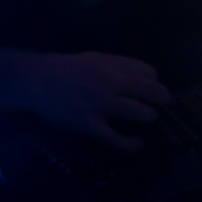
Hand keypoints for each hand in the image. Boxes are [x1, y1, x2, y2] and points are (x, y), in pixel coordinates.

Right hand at [24, 51, 168, 151]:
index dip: (154, 80)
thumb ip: (117, 65)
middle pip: (149, 90)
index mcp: (111, 65)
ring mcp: (99, 104)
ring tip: (149, 118)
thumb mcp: (95, 58)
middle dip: (162, 98)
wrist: (37, 81)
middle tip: (163, 102)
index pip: (148, 72)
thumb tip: (143, 76)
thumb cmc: (67, 69)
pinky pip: (115, 138)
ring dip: (149, 117)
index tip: (152, 86)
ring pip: (137, 112)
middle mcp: (109, 82)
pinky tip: (138, 143)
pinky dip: (130, 144)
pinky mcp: (88, 124)